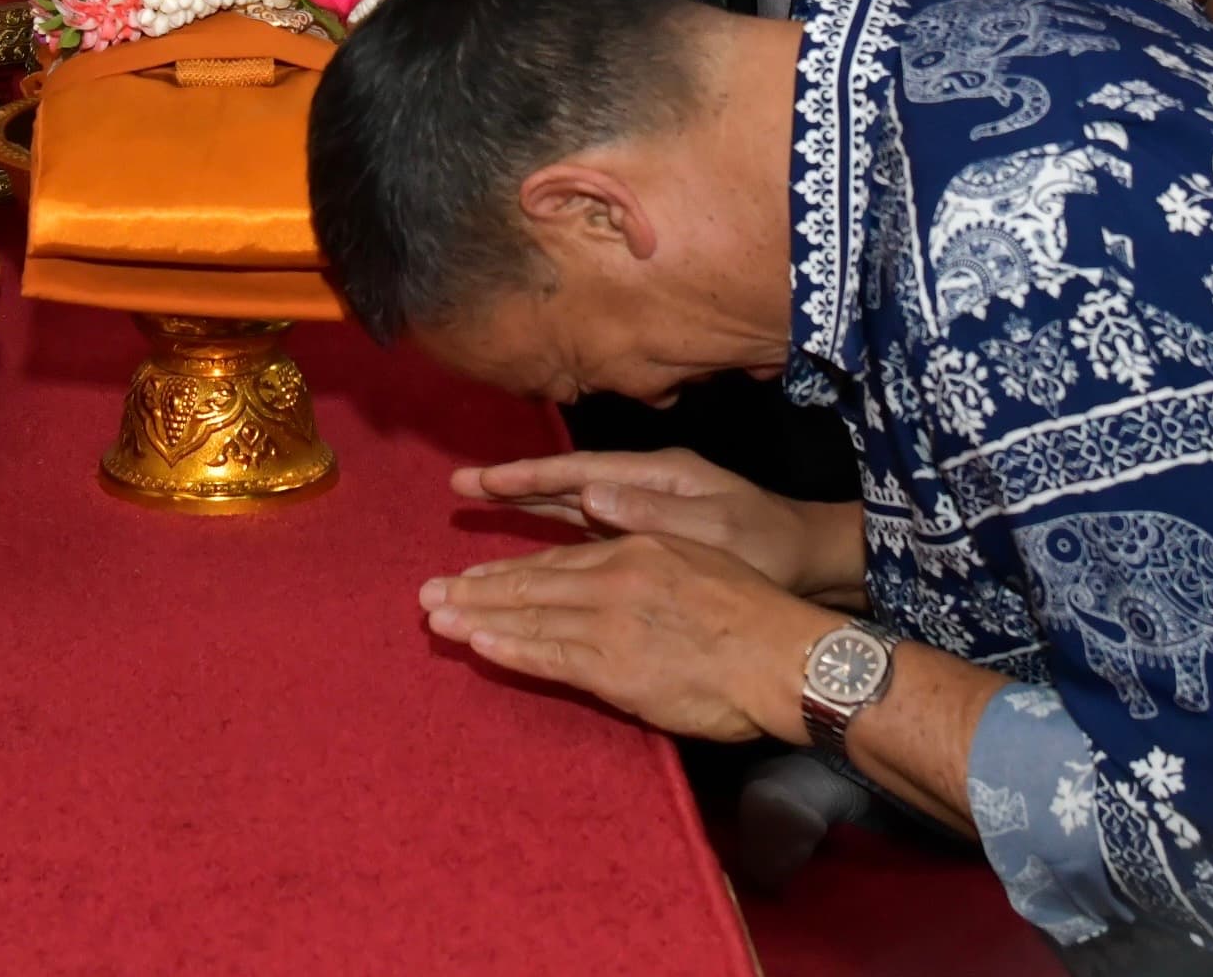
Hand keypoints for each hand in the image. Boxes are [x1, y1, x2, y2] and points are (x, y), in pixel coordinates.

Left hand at [420, 533, 840, 743]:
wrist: (784, 654)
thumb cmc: (757, 612)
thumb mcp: (699, 558)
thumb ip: (649, 558)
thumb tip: (616, 568)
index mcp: (637, 548)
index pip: (559, 559)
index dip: (513, 570)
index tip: (474, 576)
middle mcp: (615, 575)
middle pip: (532, 581)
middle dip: (477, 588)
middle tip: (428, 592)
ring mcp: (611, 619)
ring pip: (530, 615)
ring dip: (478, 616)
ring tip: (436, 617)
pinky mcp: (613, 663)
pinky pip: (549, 654)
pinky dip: (509, 649)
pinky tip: (478, 645)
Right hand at [453, 450, 863, 598]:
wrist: (810, 565)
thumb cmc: (767, 547)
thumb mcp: (714, 531)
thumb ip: (650, 514)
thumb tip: (588, 495)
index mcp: (657, 477)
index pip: (578, 471)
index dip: (528, 476)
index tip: (483, 480)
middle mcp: (644, 487)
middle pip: (566, 484)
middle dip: (513, 488)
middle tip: (460, 490)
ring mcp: (646, 511)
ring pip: (572, 506)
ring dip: (527, 510)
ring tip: (479, 508)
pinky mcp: (650, 539)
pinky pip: (590, 533)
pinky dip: (555, 535)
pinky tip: (528, 546)